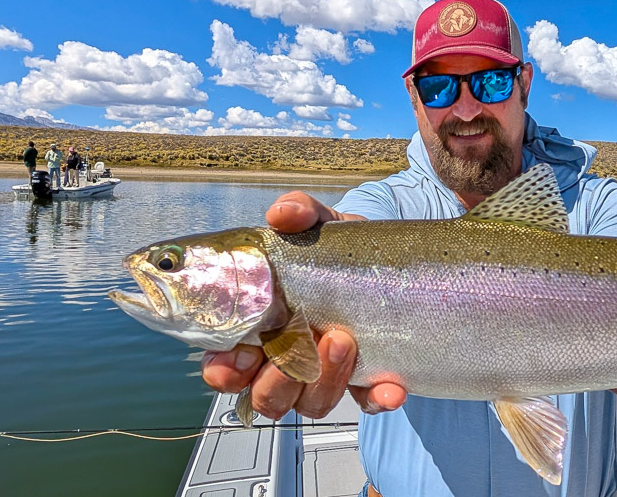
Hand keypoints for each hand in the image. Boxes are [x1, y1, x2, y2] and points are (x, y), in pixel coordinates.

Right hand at [200, 192, 407, 419]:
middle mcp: (285, 361)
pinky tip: (391, 387)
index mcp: (258, 329)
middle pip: (266, 396)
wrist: (383, 257)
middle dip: (282, 377)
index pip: (225, 367)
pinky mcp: (365, 381)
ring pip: (311, 403)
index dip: (226, 369)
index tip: (242, 354)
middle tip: (309, 336)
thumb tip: (282, 213)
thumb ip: (299, 213)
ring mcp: (324, 376)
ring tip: (345, 339)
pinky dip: (377, 398)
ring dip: (326, 380)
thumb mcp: (318, 224)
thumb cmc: (333, 247)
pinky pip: (367, 403)